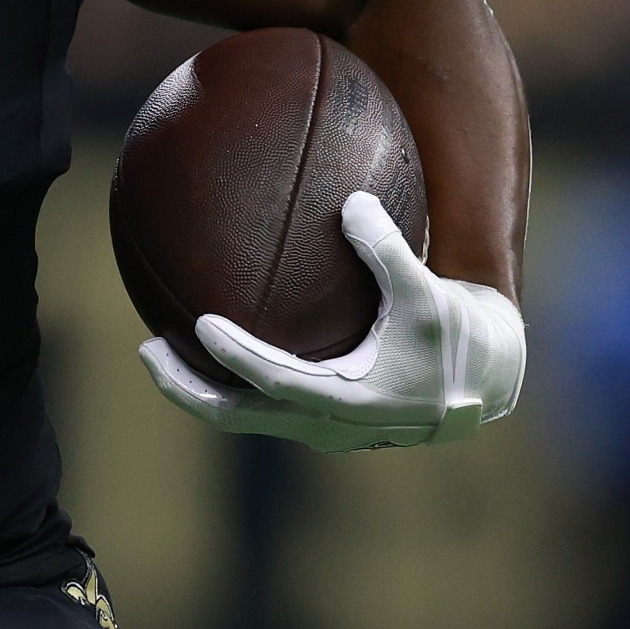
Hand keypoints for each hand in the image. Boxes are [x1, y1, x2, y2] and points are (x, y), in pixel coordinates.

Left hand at [138, 192, 523, 451]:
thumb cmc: (455, 333)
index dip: (236, 356)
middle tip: (146, 350)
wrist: (483, 379)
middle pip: (236, 416)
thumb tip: (353, 201)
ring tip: (156, 348)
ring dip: (196, 386)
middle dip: (185, 387)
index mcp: (350, 401)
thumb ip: (388, 249)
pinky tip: (200, 345)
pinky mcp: (318, 418)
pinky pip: (256, 404)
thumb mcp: (427, 292)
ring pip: (241, 416)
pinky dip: (223, 381)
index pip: (274, 380)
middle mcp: (327, 425)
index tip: (200, 323)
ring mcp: (318, 427)